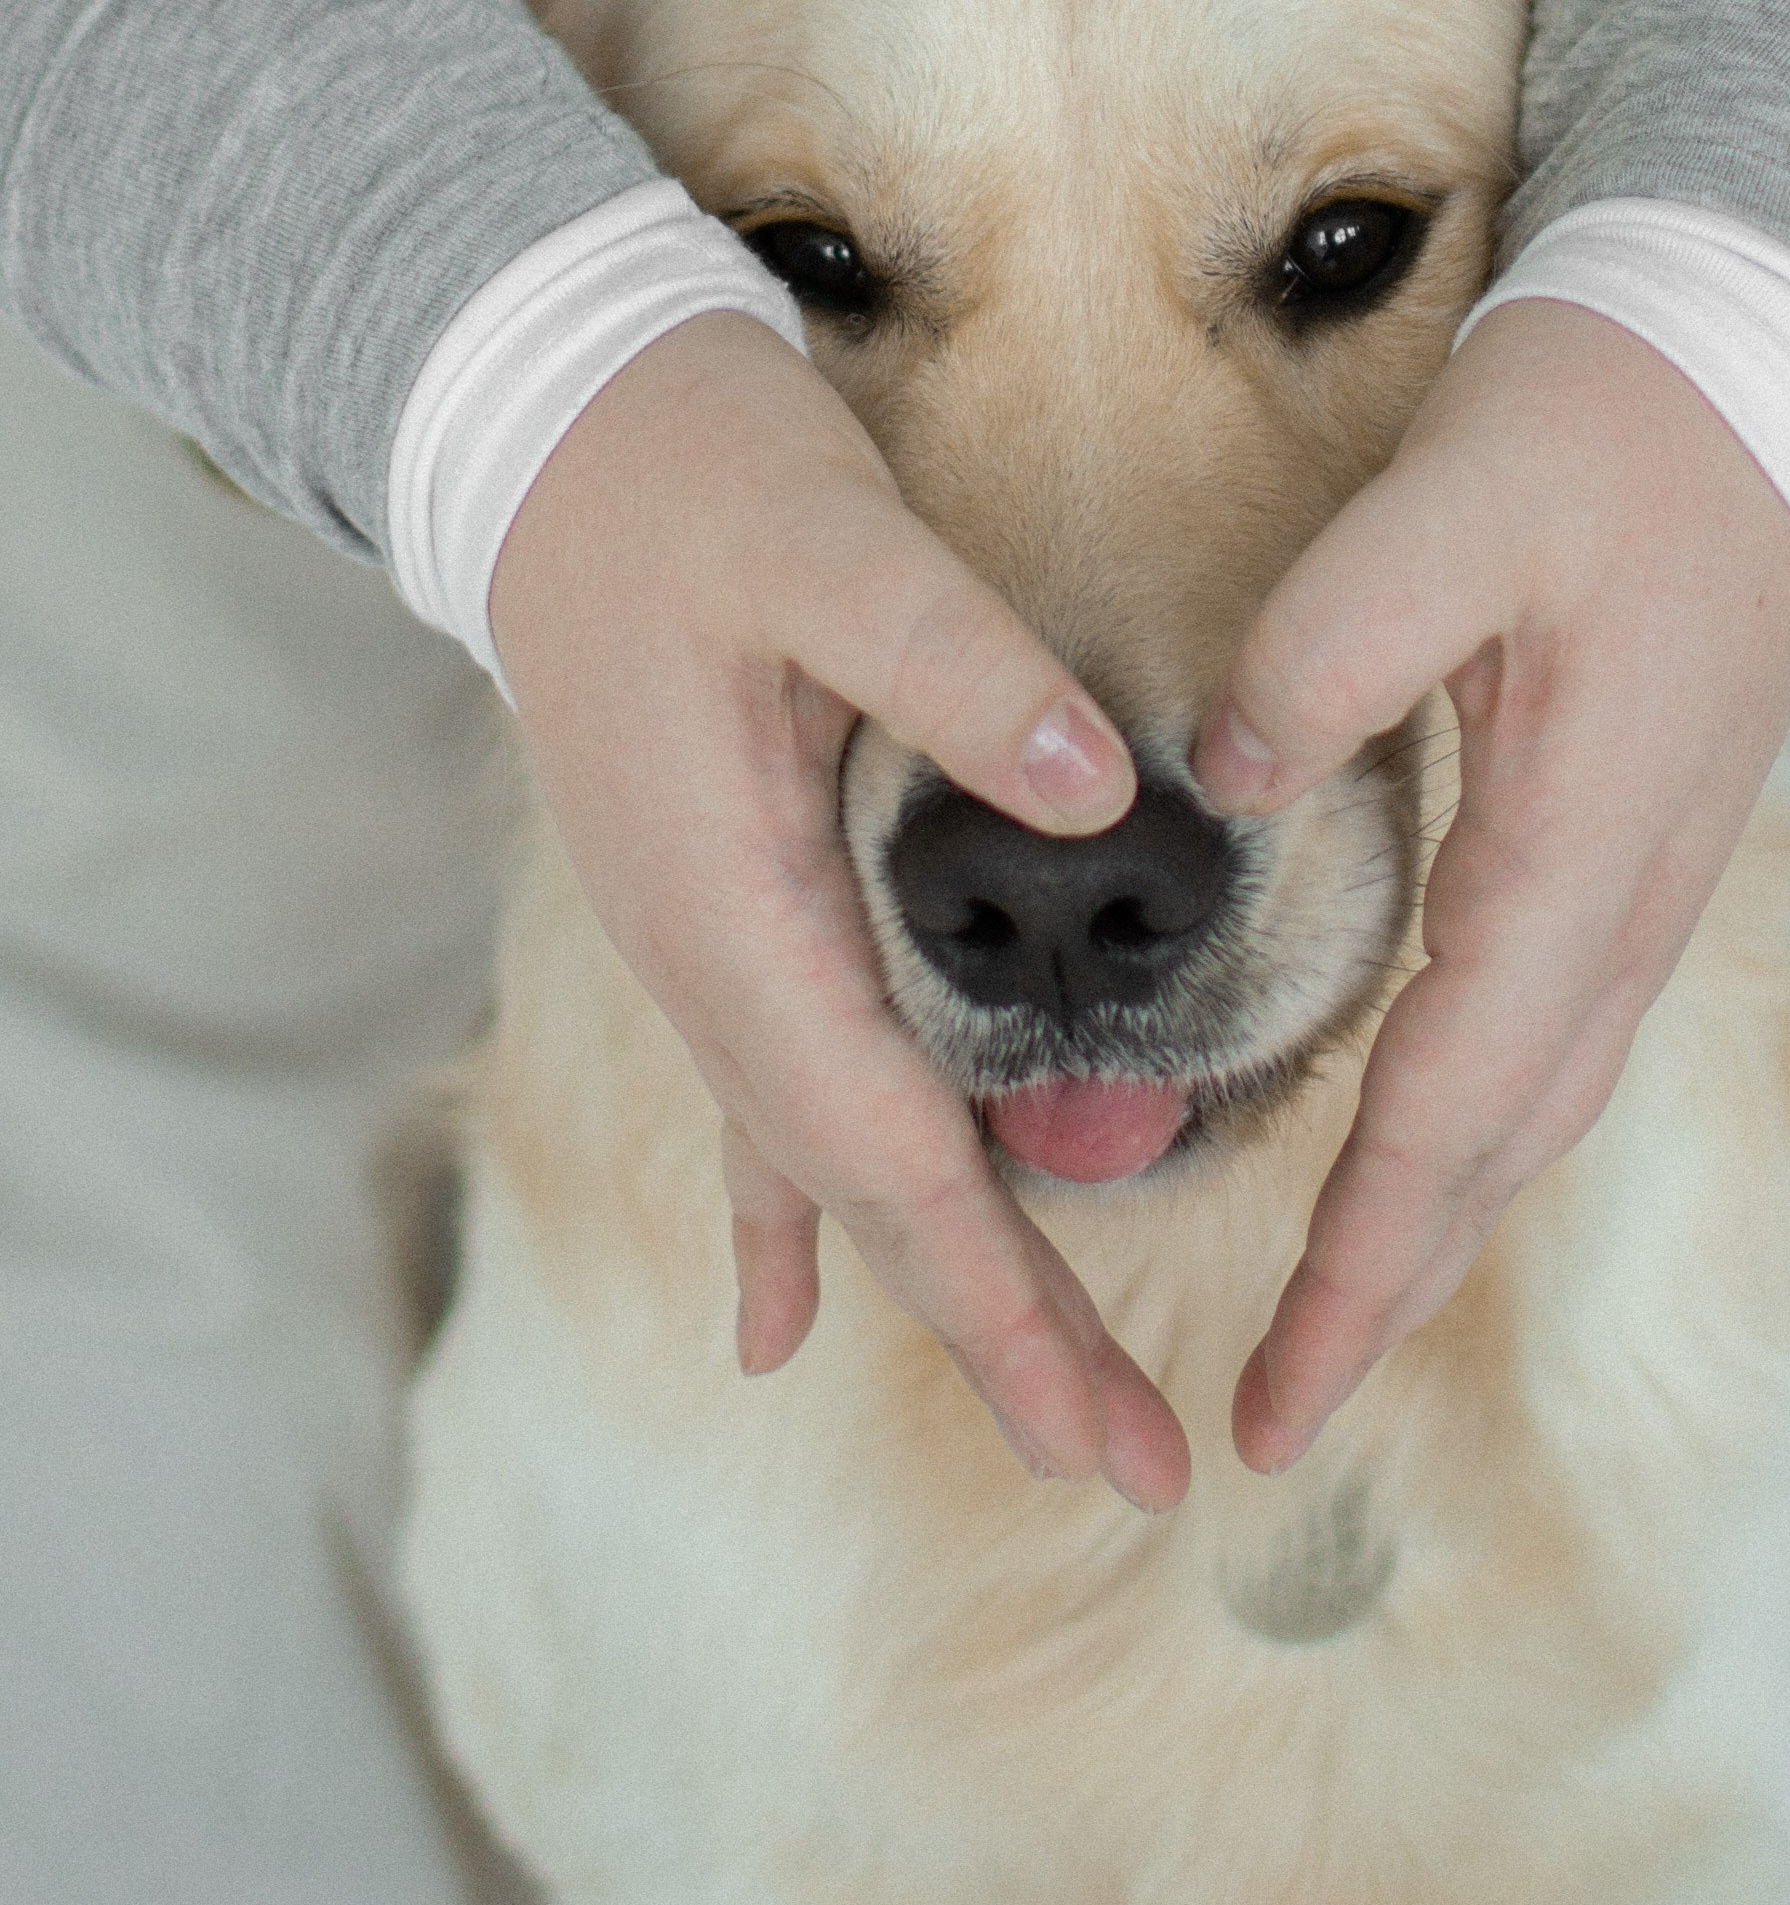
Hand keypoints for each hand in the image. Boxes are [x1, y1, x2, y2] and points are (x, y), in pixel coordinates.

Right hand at [491, 309, 1192, 1509]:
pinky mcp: (722, 922)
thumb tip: (1093, 800)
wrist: (538, 431)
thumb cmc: (681, 473)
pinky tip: (782, 1324)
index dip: (1005, 1301)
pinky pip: (765, 1115)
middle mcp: (713, 974)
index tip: (1108, 1430)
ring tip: (1052, 1415)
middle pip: (875, 1205)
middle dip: (1006, 1344)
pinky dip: (792, 1225)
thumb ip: (953, 668)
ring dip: (947, 1291)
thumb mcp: (823, 537)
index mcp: (738, 917)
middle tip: (1136, 1473)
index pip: (892, 1160)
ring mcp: (708, 961)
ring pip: (839, 1173)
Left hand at [1193, 297, 1789, 1472]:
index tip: (1280, 1394)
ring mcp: (1638, 889)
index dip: (1356, 1265)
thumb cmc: (1615, 430)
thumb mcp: (1459, 502)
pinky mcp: (1625, 857)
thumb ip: (1329, 647)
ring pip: (1532, 1114)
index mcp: (1574, 853)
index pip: (1448, 1111)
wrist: (1761, 378)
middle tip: (1280, 1418)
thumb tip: (1218, 785)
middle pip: (1497, 1156)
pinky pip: (1547, 1046)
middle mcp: (1620, 904)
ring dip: (1434, 1233)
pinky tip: (1417, 1164)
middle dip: (1384, 1297)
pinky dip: (1473, 1139)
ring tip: (1336, 1329)